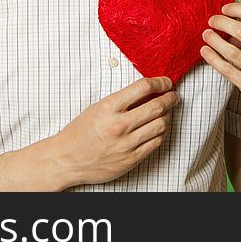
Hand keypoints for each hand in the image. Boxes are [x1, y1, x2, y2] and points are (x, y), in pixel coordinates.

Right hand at [53, 76, 178, 185]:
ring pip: (161, 125)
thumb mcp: (97, 108)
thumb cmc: (80, 132)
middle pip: (157, 106)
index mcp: (109, 107)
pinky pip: (156, 142)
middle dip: (170, 98)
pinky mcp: (131, 159)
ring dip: (166, 116)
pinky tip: (156, 128)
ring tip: (164, 113)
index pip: (143, 87)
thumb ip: (121, 100)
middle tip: (173, 96)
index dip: (160, 82)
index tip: (166, 82)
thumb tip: (147, 91)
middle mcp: (119, 125)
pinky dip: (160, 133)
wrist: (67, 159)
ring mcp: (127, 143)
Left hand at [201, 3, 240, 135]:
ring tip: (206, 34)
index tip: (225, 9)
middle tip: (212, 20)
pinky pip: (227, 70)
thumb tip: (233, 28)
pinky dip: (213, 59)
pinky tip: (205, 51)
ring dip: (214, 40)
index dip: (236, 9)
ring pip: (231, 51)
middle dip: (221, 22)